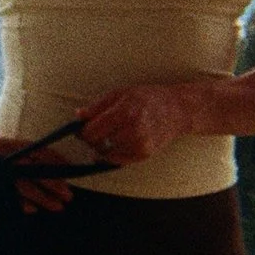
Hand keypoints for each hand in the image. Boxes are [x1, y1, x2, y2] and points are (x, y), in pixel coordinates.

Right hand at [0, 128, 74, 213]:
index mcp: (7, 142)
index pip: (39, 149)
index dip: (56, 159)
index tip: (68, 168)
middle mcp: (5, 155)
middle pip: (37, 169)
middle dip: (55, 183)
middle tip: (69, 194)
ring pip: (26, 184)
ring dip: (44, 196)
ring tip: (58, 206)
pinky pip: (7, 194)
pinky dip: (20, 202)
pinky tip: (32, 210)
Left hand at [74, 84, 195, 166]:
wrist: (177, 110)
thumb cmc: (147, 98)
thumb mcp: (120, 93)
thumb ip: (97, 106)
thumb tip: (78, 115)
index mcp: (124, 112)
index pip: (92, 132)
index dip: (82, 132)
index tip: (82, 129)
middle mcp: (132, 130)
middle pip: (97, 144)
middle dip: (92, 140)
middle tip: (96, 132)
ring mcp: (139, 145)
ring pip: (106, 154)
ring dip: (103, 147)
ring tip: (112, 134)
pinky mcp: (144, 155)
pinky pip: (118, 160)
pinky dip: (114, 154)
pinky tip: (120, 142)